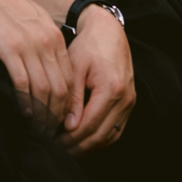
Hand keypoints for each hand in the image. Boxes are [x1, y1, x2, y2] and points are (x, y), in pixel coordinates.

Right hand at [0, 0, 73, 127]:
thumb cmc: (6, 7)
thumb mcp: (35, 22)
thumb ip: (46, 43)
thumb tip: (49, 70)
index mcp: (56, 38)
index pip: (69, 80)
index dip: (67, 105)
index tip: (61, 121)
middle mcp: (47, 43)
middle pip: (60, 89)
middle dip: (57, 115)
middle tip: (51, 133)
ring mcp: (29, 46)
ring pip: (43, 89)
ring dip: (42, 113)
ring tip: (38, 129)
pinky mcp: (10, 49)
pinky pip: (22, 82)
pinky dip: (25, 101)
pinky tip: (24, 113)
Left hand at [63, 6, 135, 151]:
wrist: (109, 31)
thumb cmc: (88, 46)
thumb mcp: (75, 67)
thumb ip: (73, 98)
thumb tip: (68, 126)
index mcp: (111, 88)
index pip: (89, 125)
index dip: (70, 138)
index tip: (51, 141)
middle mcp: (125, 99)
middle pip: (100, 135)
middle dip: (77, 146)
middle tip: (55, 150)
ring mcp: (129, 103)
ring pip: (110, 137)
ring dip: (89, 146)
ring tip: (67, 149)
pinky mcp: (129, 103)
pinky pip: (116, 130)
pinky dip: (100, 139)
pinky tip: (83, 141)